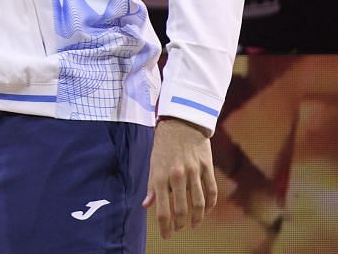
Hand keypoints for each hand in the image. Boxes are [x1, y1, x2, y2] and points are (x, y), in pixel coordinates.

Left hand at [143, 117, 217, 237]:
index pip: (162, 209)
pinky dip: (210, 205)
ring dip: (197, 219)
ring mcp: (194, 172)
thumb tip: (146, 205)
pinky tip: (206, 211)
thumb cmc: (164, 144)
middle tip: (179, 230)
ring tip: (193, 225)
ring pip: (199, 204)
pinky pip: (212, 192)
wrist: (181, 122)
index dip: (165, 226)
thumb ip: (151, 185)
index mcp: (160, 175)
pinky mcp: (207, 168)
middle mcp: (177, 175)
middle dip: (180, 225)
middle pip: (182, 210)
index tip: (166, 235)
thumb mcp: (152, 162)